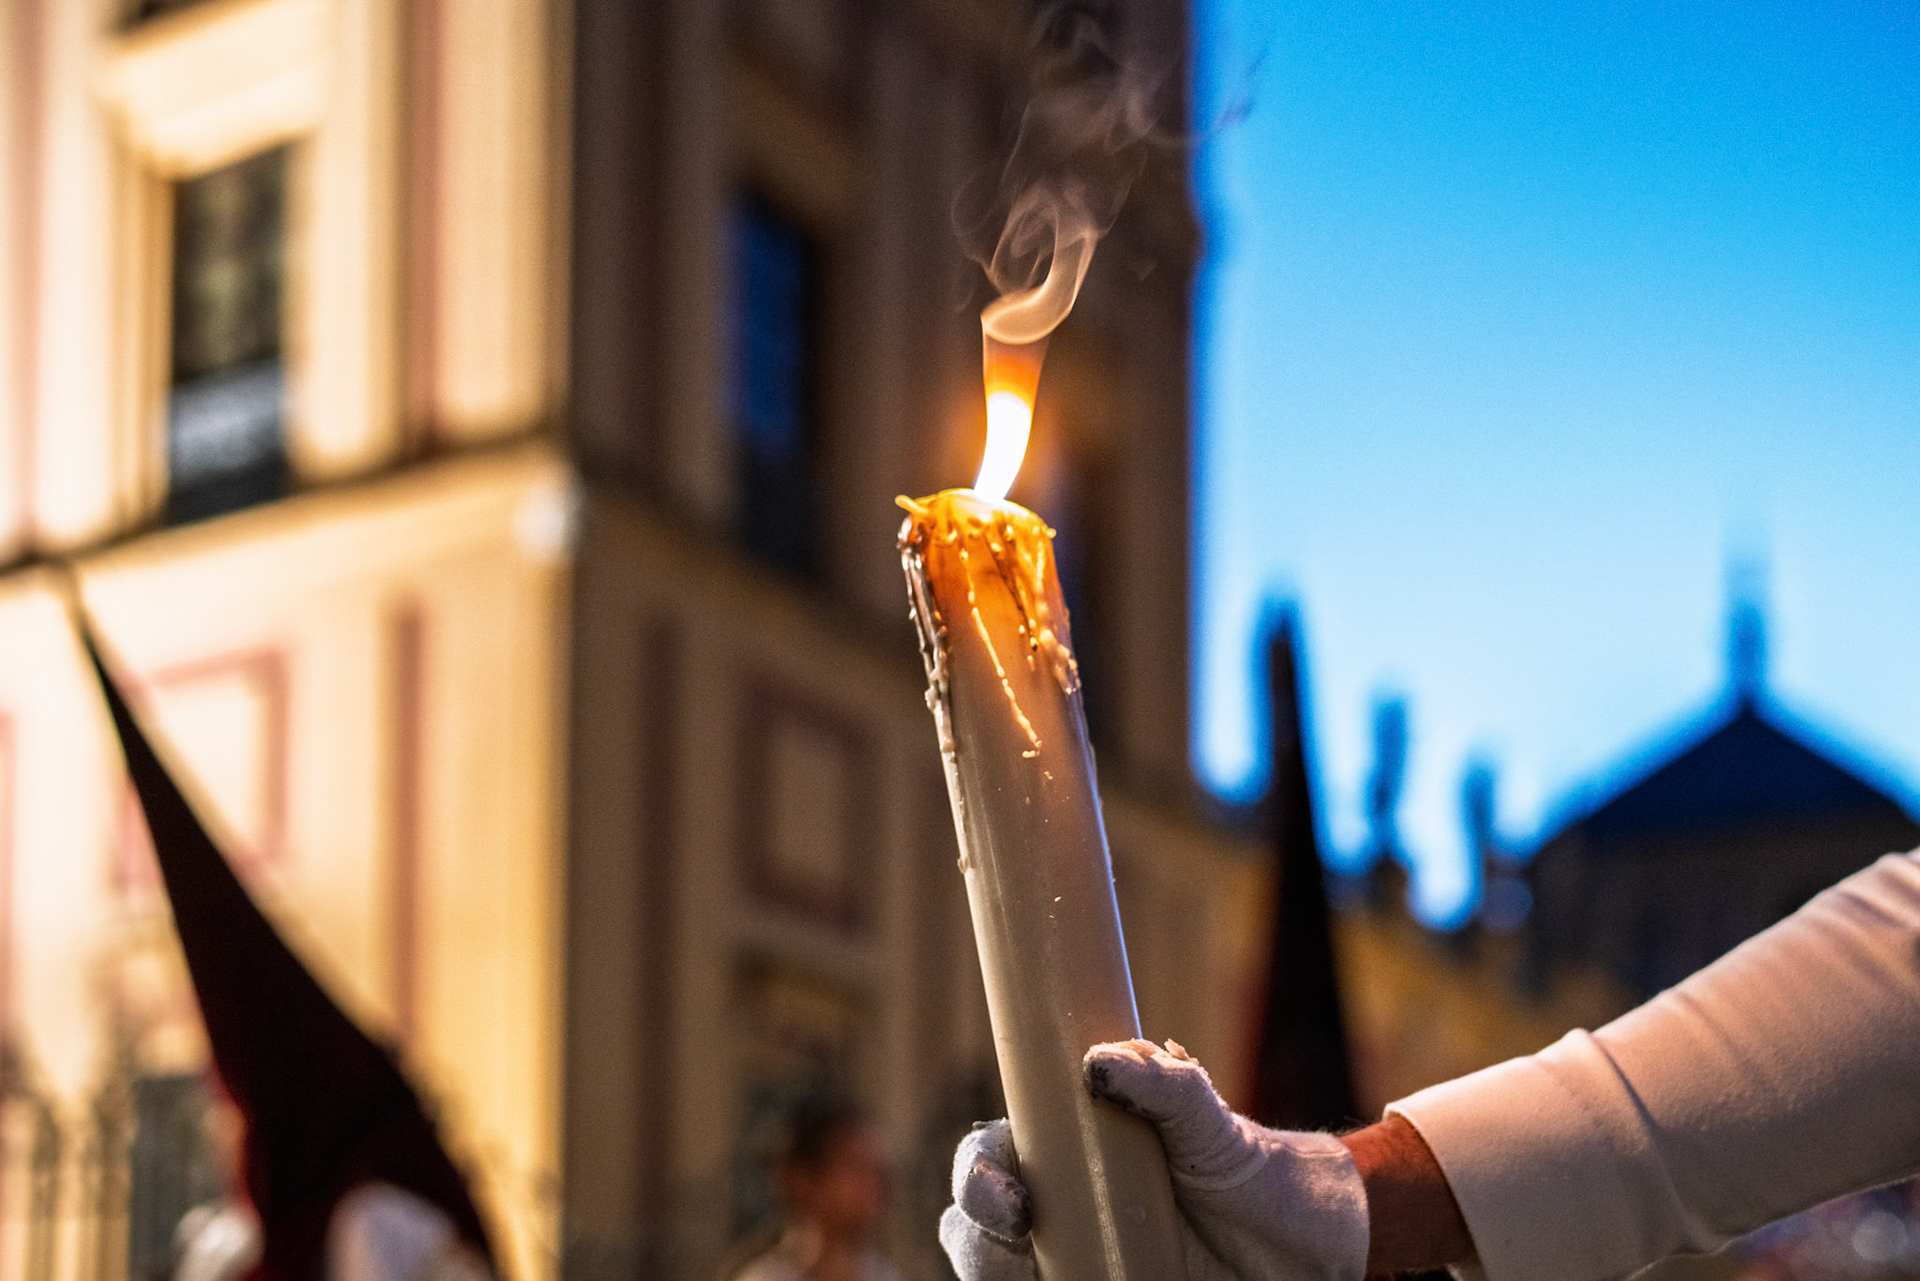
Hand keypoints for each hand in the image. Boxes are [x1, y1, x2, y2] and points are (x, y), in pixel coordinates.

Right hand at [939, 1040, 1368, 1280]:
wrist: (1302, 1242)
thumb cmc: (1245, 1167)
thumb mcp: (1211, 1120)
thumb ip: (1165, 1084)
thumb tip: (1098, 1060)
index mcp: (1061, 1154)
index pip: (989, 1158)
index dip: (978, 1172)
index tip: (1012, 1195)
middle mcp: (1055, 1210)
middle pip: (974, 1226)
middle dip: (977, 1232)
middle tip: (1018, 1231)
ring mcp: (1073, 1261)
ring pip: (1000, 1274)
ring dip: (1001, 1272)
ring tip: (1061, 1274)